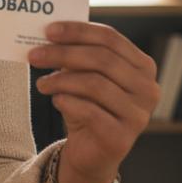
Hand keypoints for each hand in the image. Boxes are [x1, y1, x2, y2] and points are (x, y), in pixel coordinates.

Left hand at [28, 21, 160, 182]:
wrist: (91, 151)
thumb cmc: (88, 105)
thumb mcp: (84, 76)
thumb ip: (76, 54)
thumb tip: (49, 35)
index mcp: (142, 66)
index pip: (110, 38)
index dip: (78, 31)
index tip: (48, 31)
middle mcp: (147, 89)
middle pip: (102, 59)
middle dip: (62, 54)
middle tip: (34, 55)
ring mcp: (138, 115)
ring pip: (95, 84)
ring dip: (60, 80)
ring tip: (41, 83)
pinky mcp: (122, 138)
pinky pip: (90, 112)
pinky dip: (68, 102)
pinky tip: (56, 100)